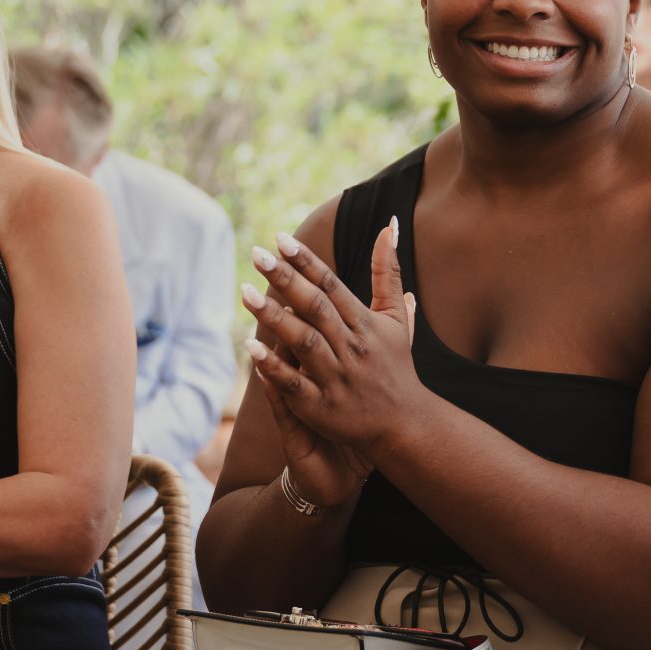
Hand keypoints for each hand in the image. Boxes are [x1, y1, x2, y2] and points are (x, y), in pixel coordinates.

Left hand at [242, 219, 424, 466]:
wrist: (405, 424)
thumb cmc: (396, 366)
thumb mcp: (396, 317)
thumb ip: (388, 272)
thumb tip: (388, 225)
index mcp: (365, 324)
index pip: (332, 286)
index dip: (306, 262)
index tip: (281, 239)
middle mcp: (351, 347)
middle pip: (316, 307)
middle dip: (285, 280)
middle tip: (256, 254)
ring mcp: (336, 377)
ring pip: (304, 342)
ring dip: (274, 317)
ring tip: (245, 293)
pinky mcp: (322, 407)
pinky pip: (295, 384)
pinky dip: (274, 367)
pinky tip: (251, 349)